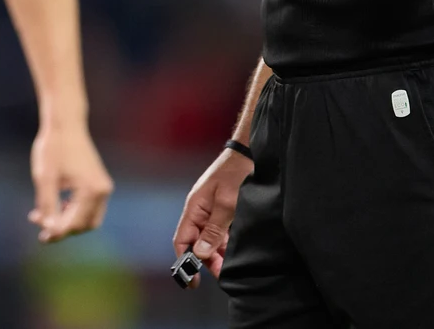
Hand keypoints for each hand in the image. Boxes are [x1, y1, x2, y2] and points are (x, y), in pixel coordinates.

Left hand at [29, 121, 113, 242]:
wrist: (65, 123)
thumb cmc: (53, 148)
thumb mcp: (44, 178)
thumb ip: (47, 206)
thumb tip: (50, 230)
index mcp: (92, 190)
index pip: (74, 223)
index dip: (56, 231)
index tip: (39, 233)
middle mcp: (103, 191)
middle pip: (84, 225)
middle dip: (63, 228)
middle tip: (40, 226)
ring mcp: (103, 186)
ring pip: (87, 218)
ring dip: (67, 220)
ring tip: (42, 215)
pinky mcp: (98, 182)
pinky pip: (89, 207)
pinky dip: (73, 211)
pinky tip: (56, 205)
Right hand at [172, 148, 253, 284]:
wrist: (250, 153)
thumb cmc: (237, 174)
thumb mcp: (227, 204)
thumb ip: (214, 229)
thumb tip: (200, 252)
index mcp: (194, 208)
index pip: (182, 241)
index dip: (185, 262)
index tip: (192, 280)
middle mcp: (199, 211)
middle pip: (196, 243)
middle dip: (206, 261)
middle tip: (221, 275)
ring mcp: (211, 210)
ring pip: (209, 239)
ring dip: (218, 253)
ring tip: (230, 266)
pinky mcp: (223, 209)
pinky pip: (219, 232)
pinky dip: (225, 243)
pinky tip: (235, 251)